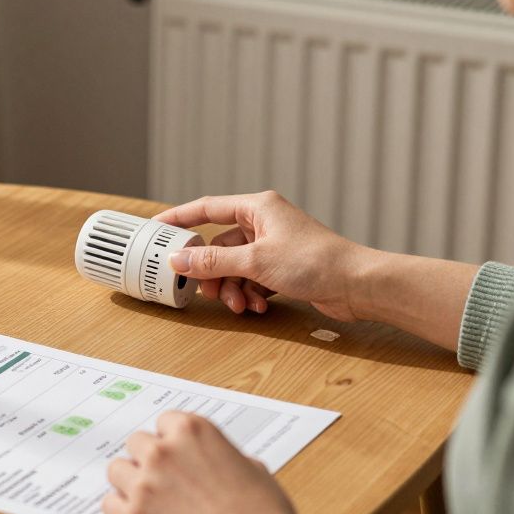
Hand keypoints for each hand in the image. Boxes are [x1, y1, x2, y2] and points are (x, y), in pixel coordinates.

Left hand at [103, 411, 349, 513]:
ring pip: (116, 470)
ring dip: (130, 483)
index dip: (172, 442)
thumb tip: (222, 463)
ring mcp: (143, 484)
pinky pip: (109, 504)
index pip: (164, 422)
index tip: (177, 457)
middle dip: (148, 460)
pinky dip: (121, 512)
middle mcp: (163, 451)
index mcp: (193, 431)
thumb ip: (225, 457)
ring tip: (151, 502)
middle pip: (136, 443)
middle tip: (164, 482)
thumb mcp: (253, 469)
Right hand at [155, 192, 377, 320]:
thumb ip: (213, 262)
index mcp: (257, 207)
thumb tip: (179, 260)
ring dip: (233, 288)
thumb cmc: (315, 261)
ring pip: (235, 267)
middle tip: (206, 290)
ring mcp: (273, 246)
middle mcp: (264, 222)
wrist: (356, 284)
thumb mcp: (255, 261)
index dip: (180, 218)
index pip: (207, 208)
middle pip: (220, 246)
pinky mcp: (282, 267)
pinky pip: (252, 279)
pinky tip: (258, 305)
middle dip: (213, 272)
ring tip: (239, 304)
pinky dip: (250, 293)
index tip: (157, 228)